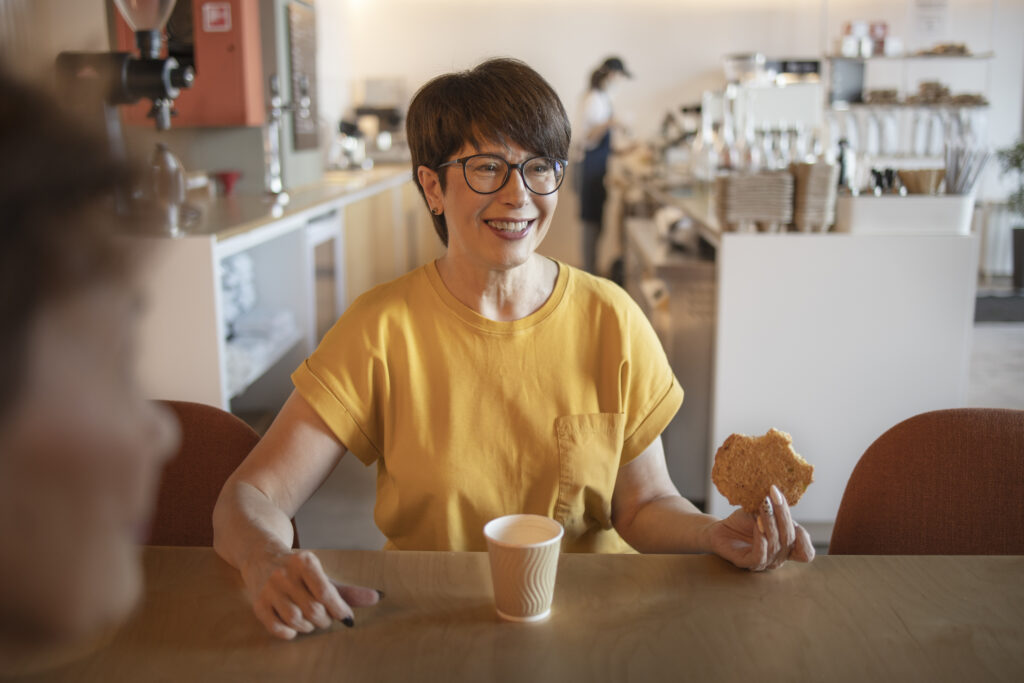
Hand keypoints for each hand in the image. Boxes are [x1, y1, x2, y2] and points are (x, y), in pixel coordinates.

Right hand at [241, 550, 381, 639]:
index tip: (347, 618)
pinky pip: (275, 626)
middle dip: (325, 620)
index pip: (325, 592)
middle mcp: (284, 574)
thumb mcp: (320, 572)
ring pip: (294, 619)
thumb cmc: (297, 567)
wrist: (261, 555)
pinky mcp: (258, 603)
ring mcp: (269, 589)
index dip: (339, 609)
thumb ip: (346, 589)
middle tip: (327, 619)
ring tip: (312, 623)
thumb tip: (377, 598)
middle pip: (312, 608)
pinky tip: (294, 629)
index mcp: (304, 562)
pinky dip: (289, 633)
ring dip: (308, 627)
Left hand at [705, 485, 814, 570]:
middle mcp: (778, 558)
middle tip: (774, 495)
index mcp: (786, 547)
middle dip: (783, 515)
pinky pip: (760, 555)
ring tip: (763, 506)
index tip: (795, 516)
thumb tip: (780, 494)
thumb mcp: (763, 512)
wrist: (721, 529)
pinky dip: (761, 538)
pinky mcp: (749, 563)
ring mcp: (765, 562)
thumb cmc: (744, 521)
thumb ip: (775, 509)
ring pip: (775, 545)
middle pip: (789, 539)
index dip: (805, 539)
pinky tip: (757, 524)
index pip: (806, 553)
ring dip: (770, 522)